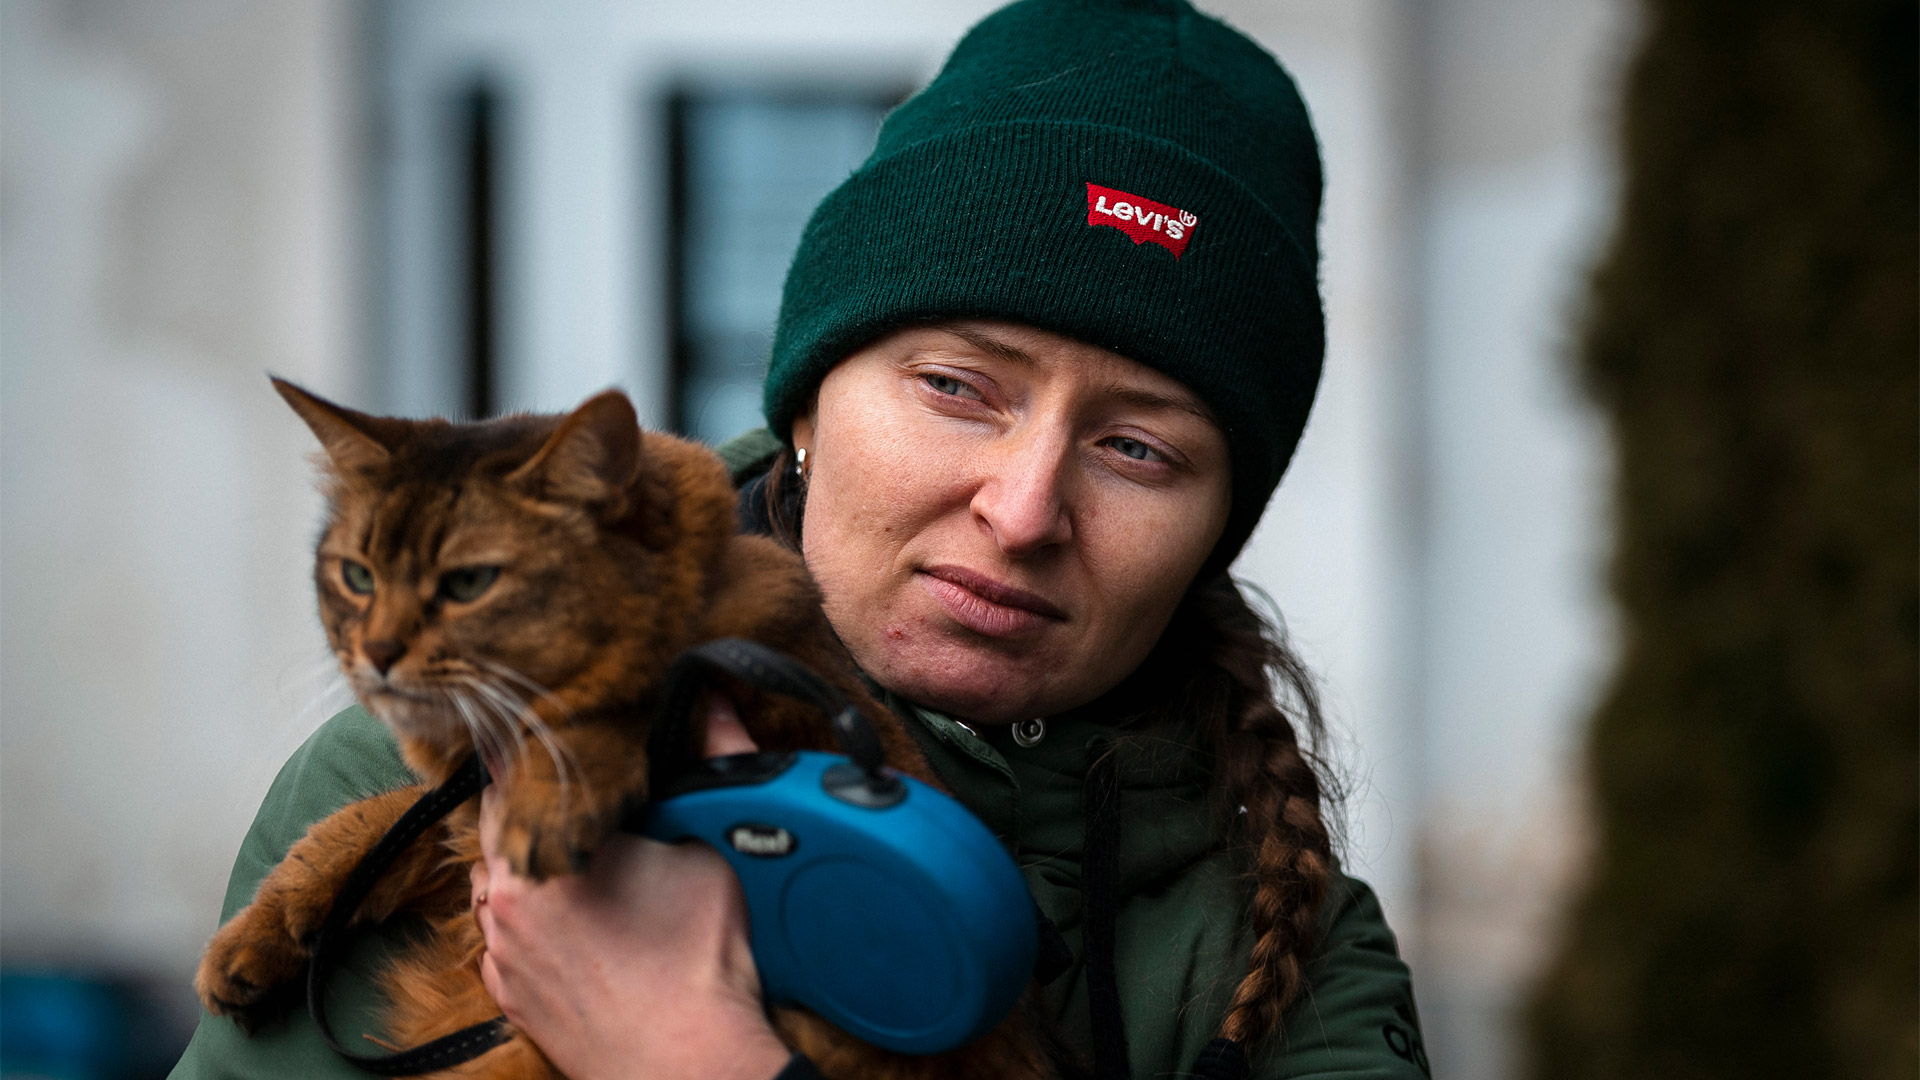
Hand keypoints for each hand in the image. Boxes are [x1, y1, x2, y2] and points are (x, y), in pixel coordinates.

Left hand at [471, 695, 790, 1079]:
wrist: (688, 1064)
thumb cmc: (697, 963)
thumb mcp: (708, 847)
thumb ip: (711, 764)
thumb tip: (720, 705)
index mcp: (538, 858)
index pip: (509, 781)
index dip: (528, 755)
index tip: (537, 734)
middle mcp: (504, 905)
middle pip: (499, 836)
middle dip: (531, 818)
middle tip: (574, 805)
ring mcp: (503, 958)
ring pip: (496, 891)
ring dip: (524, 873)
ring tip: (576, 866)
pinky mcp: (511, 1000)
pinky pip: (503, 944)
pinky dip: (526, 927)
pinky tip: (571, 925)